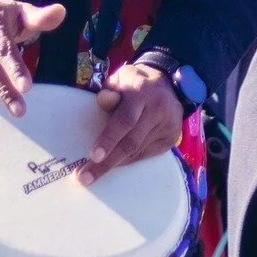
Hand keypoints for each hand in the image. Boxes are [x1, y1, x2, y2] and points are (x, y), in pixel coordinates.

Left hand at [82, 61, 184, 184]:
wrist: (171, 84)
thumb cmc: (136, 83)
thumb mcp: (121, 79)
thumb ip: (110, 91)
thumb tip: (102, 101)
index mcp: (141, 92)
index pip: (125, 120)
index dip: (109, 139)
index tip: (93, 156)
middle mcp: (157, 110)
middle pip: (131, 142)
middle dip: (107, 162)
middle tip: (85, 177)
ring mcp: (167, 125)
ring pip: (138, 151)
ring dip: (116, 163)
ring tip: (94, 173)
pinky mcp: (171, 138)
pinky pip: (146, 154)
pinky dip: (129, 160)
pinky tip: (116, 163)